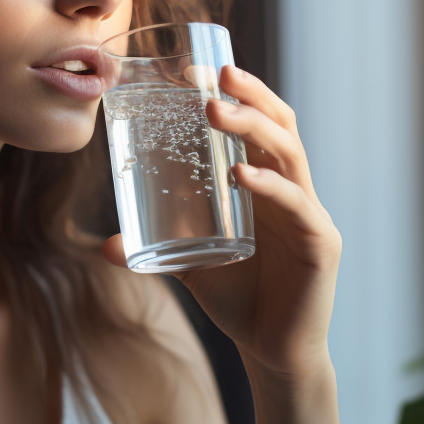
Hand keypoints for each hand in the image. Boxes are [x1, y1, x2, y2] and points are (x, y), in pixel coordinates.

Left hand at [102, 65, 341, 380]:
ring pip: (289, 154)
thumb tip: (104, 244)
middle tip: (213, 74)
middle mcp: (293, 189)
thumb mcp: (190, 264)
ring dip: (253, 126)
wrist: (273, 352)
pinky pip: (297, 205)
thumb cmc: (238, 298)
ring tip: (215, 110)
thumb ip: (154, 247)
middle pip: (280, 125)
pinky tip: (241, 176)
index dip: (236, 92)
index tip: (195, 71)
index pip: (259, 123)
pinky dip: (270, 186)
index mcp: (267, 183)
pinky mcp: (320, 244)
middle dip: (249, 94)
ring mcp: (310, 214)